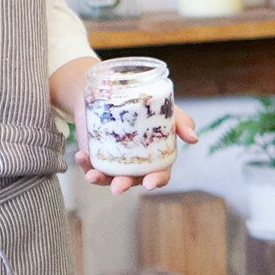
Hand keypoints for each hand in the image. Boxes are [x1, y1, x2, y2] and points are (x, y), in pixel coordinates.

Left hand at [73, 104, 200, 193]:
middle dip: (124, 185)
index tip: (150, 183)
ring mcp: (114, 161)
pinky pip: (90, 165)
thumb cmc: (143, 102)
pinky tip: (80, 155)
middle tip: (117, 187)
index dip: (157, 181)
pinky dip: (84, 164)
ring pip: (108, 178)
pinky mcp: (96, 155)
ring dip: (100, 180)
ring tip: (92, 175)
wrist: (111, 88)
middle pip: (132, 180)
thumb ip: (181, 122)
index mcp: (156, 156)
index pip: (159, 174)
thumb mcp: (165, 108)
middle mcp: (135, 164)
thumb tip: (193, 139)